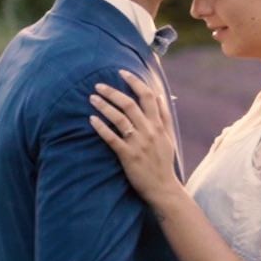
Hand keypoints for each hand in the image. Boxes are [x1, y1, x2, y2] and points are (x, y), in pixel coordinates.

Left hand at [88, 69, 180, 204]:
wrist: (163, 187)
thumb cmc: (164, 162)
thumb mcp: (169, 137)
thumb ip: (165, 116)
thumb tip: (161, 95)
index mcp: (159, 125)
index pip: (148, 96)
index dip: (135, 82)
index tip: (122, 72)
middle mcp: (150, 131)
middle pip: (130, 103)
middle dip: (113, 91)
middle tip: (98, 85)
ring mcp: (139, 143)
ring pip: (120, 118)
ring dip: (104, 106)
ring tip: (91, 98)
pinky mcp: (128, 156)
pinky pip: (112, 138)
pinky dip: (101, 127)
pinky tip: (91, 120)